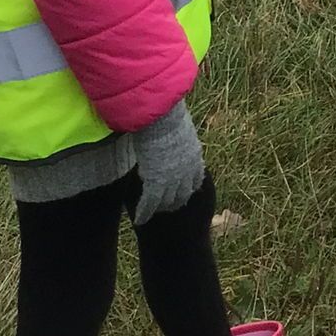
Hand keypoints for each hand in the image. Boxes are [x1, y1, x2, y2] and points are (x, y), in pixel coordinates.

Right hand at [132, 103, 204, 225]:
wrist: (162, 119)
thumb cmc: (168, 116)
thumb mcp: (179, 128)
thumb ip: (178, 136)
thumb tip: (174, 131)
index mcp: (194, 156)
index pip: (196, 179)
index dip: (188, 186)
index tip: (182, 190)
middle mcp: (187, 171)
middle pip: (184, 194)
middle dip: (176, 201)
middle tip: (168, 207)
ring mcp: (173, 179)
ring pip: (167, 202)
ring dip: (160, 208)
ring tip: (153, 213)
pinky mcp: (157, 183)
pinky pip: (150, 204)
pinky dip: (144, 213)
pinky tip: (139, 220)